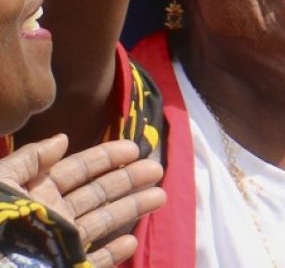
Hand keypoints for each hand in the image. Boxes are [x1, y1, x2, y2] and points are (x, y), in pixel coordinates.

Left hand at [0, 135, 164, 267]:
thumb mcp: (0, 186)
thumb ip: (28, 162)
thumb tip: (63, 139)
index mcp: (37, 193)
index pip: (78, 170)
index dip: (106, 157)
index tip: (134, 147)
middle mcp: (52, 216)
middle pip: (98, 194)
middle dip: (128, 179)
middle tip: (158, 168)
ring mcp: (58, 245)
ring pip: (102, 223)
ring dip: (131, 209)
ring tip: (160, 196)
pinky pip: (92, 262)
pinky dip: (112, 253)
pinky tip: (131, 241)